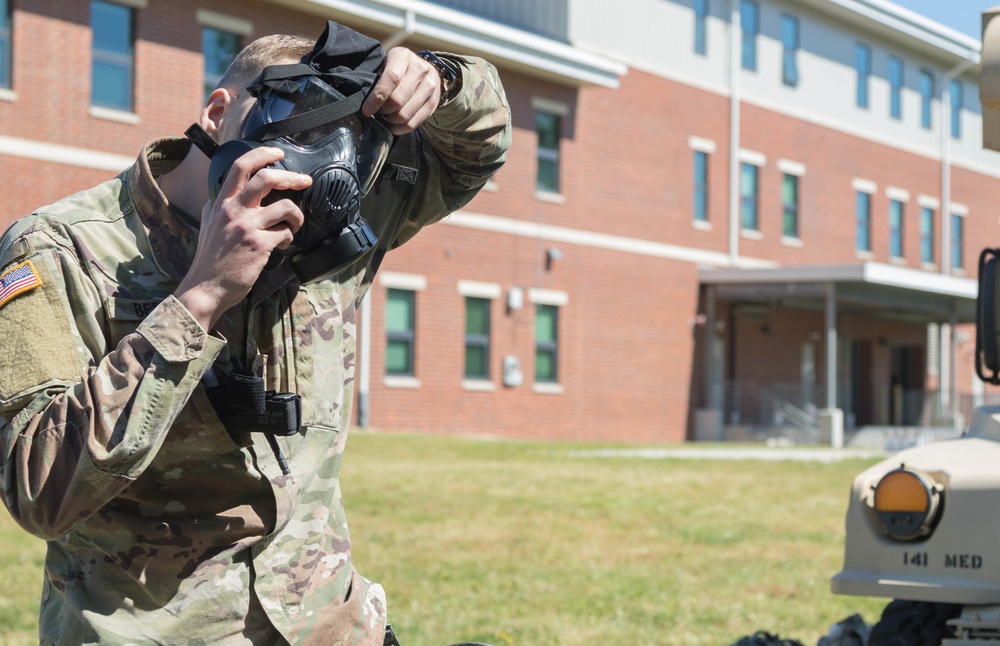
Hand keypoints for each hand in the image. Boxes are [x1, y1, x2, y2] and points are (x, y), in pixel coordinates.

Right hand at [175, 146, 309, 330]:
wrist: (206, 288)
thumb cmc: (209, 261)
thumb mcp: (207, 227)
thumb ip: (214, 210)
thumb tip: (216, 198)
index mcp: (220, 204)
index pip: (239, 166)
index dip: (261, 154)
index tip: (278, 153)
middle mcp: (232, 211)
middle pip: (266, 179)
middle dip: (292, 177)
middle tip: (305, 181)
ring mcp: (246, 227)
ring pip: (284, 206)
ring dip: (296, 215)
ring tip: (295, 224)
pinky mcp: (259, 245)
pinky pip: (285, 232)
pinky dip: (289, 236)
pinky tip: (283, 243)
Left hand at [362, 47, 442, 134]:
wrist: (426, 71)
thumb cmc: (398, 69)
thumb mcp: (387, 64)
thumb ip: (377, 78)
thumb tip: (363, 102)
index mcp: (403, 56)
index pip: (391, 79)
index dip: (377, 97)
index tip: (366, 110)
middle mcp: (420, 69)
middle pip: (398, 100)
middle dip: (383, 110)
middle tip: (377, 111)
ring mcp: (429, 87)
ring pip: (405, 115)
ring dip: (390, 120)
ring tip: (385, 116)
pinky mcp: (433, 103)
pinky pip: (413, 124)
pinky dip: (399, 128)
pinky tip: (392, 125)